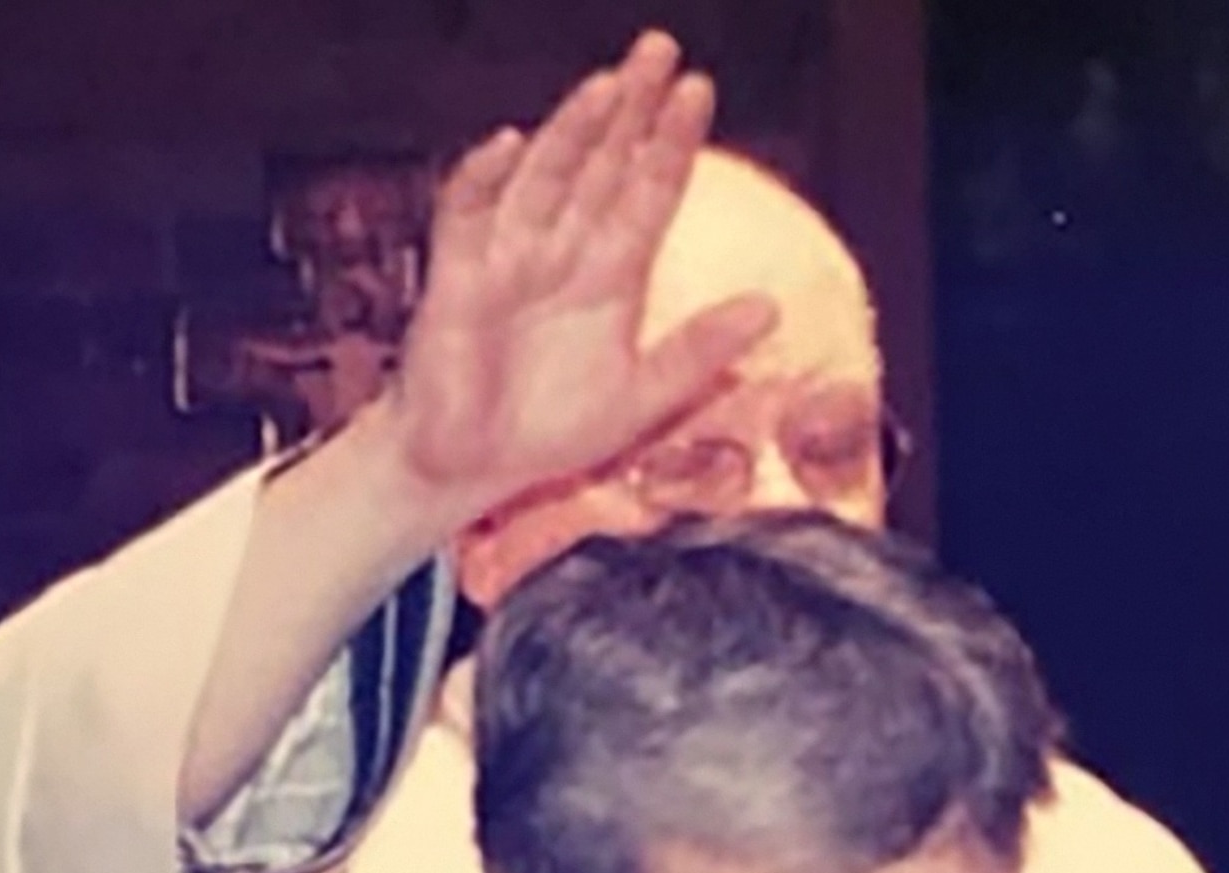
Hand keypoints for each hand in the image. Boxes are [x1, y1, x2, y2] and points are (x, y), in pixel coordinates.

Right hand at [378, 31, 774, 530]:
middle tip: (659, 49)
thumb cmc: (551, 430)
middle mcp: (562, 252)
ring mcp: (508, 257)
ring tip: (608, 87)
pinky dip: (485, 180)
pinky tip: (510, 144)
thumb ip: (700, 351)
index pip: (647, 192)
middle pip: (600, 164)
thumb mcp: (643, 396)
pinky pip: (468, 215)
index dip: (672, 143)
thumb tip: (770, 307)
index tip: (699, 89)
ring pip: (545, 176)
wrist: (471, 468)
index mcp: (611, 275)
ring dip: (573, 130)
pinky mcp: (458, 278)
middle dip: (629, 109)